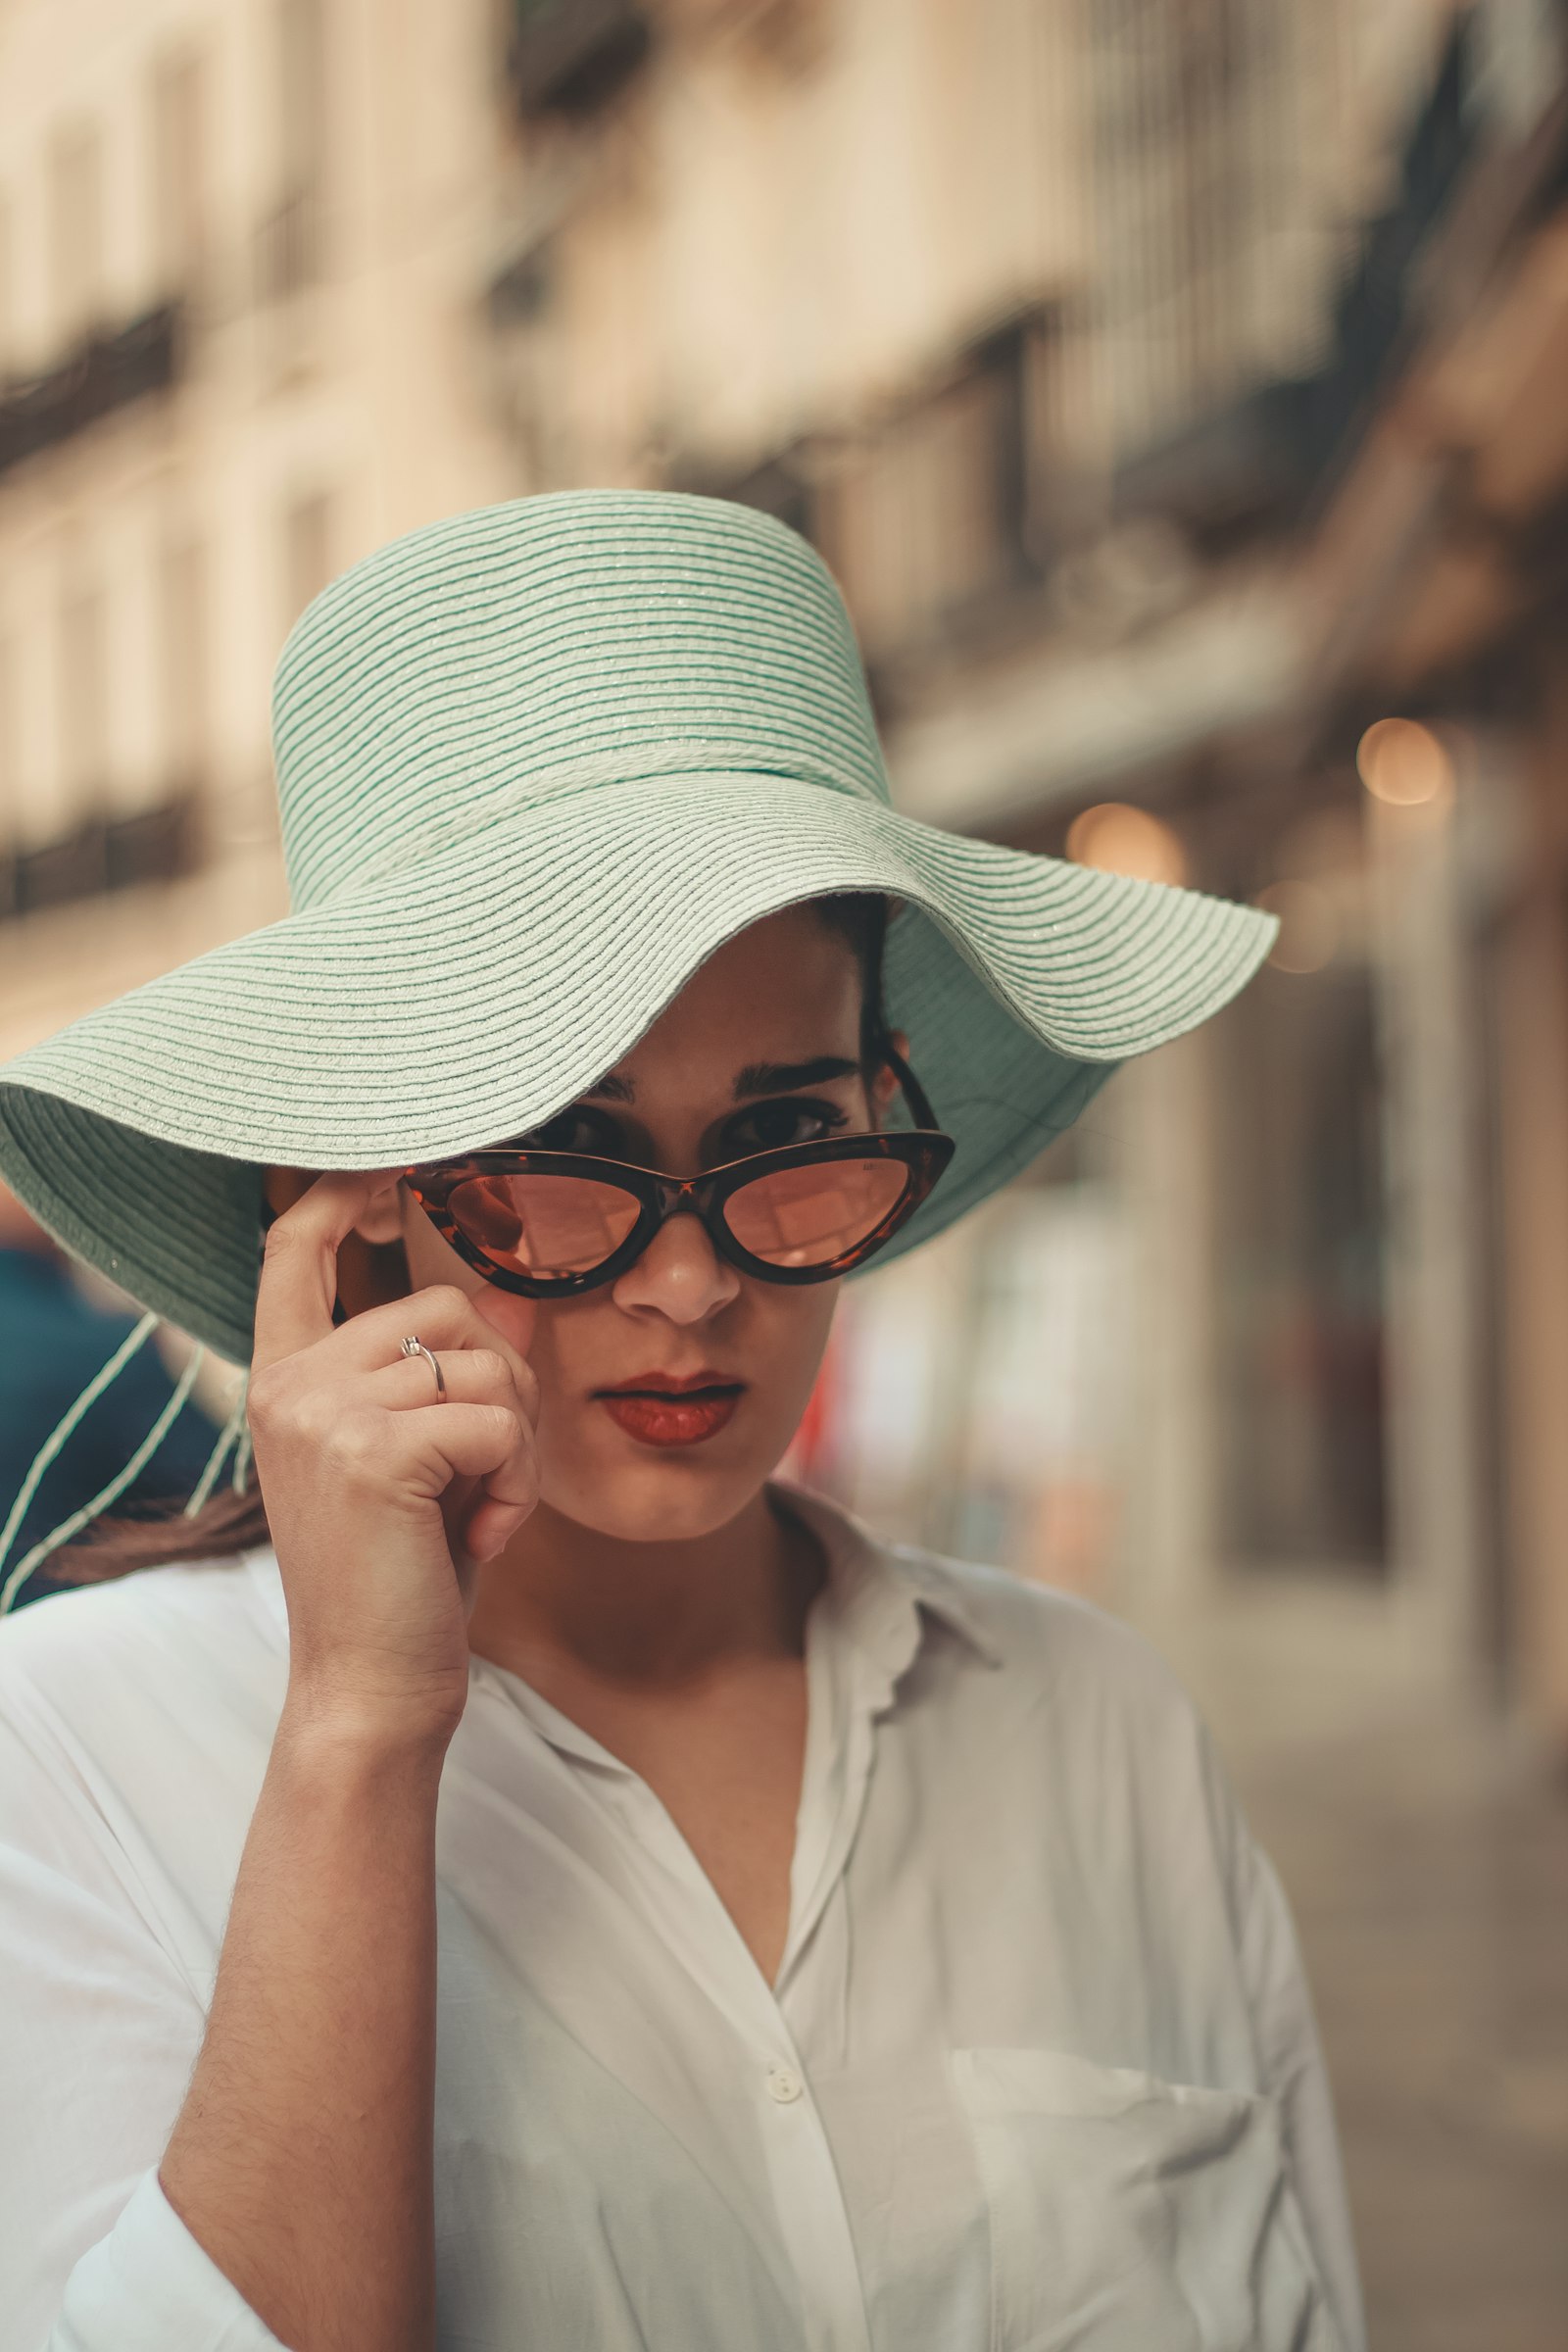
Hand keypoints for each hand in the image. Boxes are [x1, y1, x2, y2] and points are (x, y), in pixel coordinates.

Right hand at [248, 1172, 538, 1747]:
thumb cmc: (404, 1581)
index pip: (294, 1248)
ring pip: (483, 1361)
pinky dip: (518, 1478)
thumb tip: (516, 1294)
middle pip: (444, 1306)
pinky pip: (497, 1419)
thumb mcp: (433, 1462)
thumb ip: (454, 1379)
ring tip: (487, 1512)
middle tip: (496, 1469)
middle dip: (505, 1382)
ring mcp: (324, 1410)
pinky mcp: (374, 1450)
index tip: (392, 1168)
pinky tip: (487, 1537)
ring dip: (519, 1438)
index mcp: (287, 1379)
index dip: (343, 1190)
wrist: (370, 1690)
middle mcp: (291, 1382)